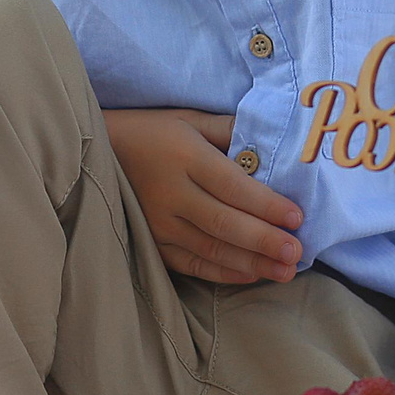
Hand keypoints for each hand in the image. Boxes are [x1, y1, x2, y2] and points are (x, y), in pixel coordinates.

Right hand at [103, 109, 303, 284]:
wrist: (96, 151)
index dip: (266, 205)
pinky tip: (252, 274)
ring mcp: (158, 223)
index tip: (297, 217)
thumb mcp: (190, 120)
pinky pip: (191, 264)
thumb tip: (273, 141)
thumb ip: (230, 130)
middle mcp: (171, 193)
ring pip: (211, 249)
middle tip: (296, 252)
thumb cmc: (153, 131)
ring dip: (252, 263)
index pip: (233, 186)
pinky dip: (223, 272)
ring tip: (285, 271)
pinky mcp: (152, 242)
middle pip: (224, 223)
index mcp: (185, 157)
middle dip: (264, 241)